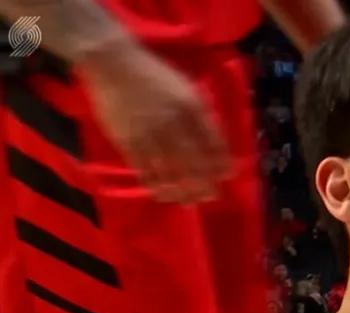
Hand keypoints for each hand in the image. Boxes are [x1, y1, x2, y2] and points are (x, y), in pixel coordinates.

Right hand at [80, 44, 229, 203]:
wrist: (113, 64)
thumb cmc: (154, 75)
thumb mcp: (187, 88)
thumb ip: (200, 114)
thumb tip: (213, 143)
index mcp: (192, 108)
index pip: (214, 142)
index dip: (222, 162)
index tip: (227, 176)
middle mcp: (175, 123)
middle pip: (194, 162)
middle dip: (205, 184)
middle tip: (211, 197)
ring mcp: (151, 135)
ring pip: (170, 172)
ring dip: (182, 190)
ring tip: (189, 201)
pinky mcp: (128, 142)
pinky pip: (145, 170)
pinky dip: (155, 185)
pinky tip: (162, 193)